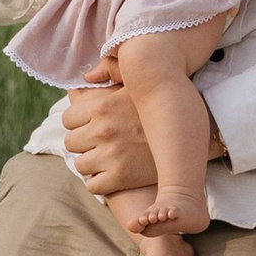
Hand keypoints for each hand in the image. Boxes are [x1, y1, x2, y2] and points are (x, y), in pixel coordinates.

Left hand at [62, 63, 226, 197]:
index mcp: (102, 106)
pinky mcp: (119, 177)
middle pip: (71, 142)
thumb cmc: (161, 105)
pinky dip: (100, 182)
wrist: (188, 136)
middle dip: (83, 144)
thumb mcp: (137, 83)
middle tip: (99, 144)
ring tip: (106, 160)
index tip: (89, 127)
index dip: (78, 124)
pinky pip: (93, 185)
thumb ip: (110, 70)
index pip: (68, 119)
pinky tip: (112, 175)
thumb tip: (87, 76)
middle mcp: (102, 130)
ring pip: (80, 164)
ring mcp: (110, 155)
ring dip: (91, 164)